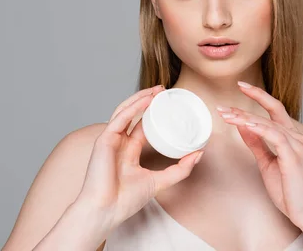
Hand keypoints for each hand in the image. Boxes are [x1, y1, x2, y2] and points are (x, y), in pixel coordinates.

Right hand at [75, 84, 203, 232]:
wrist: (106, 211)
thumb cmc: (125, 200)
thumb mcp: (159, 181)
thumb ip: (179, 169)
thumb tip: (198, 154)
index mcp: (129, 150)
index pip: (142, 125)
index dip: (154, 112)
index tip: (169, 103)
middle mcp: (119, 142)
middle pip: (133, 113)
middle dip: (147, 100)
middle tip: (164, 90)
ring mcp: (111, 140)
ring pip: (125, 111)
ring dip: (140, 98)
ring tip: (156, 90)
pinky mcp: (104, 140)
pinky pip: (119, 119)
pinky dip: (132, 108)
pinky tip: (145, 100)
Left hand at [217, 81, 302, 227]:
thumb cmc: (290, 192)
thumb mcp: (267, 163)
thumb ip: (256, 144)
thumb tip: (243, 126)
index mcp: (293, 138)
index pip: (275, 110)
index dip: (259, 96)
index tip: (241, 86)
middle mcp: (298, 138)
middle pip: (270, 113)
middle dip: (244, 107)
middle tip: (222, 107)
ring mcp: (298, 146)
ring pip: (268, 123)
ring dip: (245, 118)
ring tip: (226, 116)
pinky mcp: (294, 156)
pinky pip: (274, 136)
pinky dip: (258, 128)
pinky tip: (244, 124)